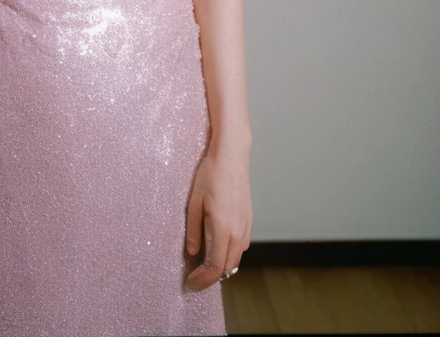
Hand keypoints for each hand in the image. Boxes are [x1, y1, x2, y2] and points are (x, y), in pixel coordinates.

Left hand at [184, 149, 251, 290]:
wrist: (232, 156)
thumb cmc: (211, 175)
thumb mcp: (194, 202)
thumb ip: (193, 230)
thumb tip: (192, 252)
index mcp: (223, 229)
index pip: (215, 267)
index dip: (202, 280)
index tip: (191, 283)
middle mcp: (238, 232)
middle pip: (227, 268)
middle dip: (211, 276)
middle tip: (194, 275)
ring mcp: (246, 226)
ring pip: (236, 258)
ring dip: (222, 265)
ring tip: (203, 261)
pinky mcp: (249, 220)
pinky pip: (241, 246)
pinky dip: (230, 253)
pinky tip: (218, 244)